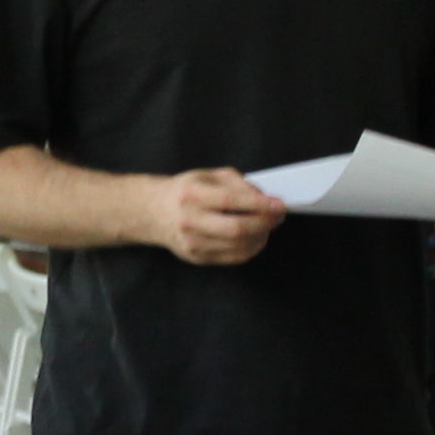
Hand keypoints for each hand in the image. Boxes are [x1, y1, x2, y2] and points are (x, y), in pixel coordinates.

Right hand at [150, 168, 287, 266]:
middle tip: (278, 216)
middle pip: (236, 229)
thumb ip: (238, 183)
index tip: (279, 205)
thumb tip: (264, 198)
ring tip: (266, 225)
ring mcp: (193, 243)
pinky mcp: (198, 258)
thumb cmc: (186, 191)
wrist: (155, 213)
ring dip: (261, 236)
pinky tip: (255, 237)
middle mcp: (190, 220)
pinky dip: (251, 248)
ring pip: (238, 246)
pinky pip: (234, 258)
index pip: (230, 201)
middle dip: (265, 223)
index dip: (259, 205)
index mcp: (192, 194)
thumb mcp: (209, 175)